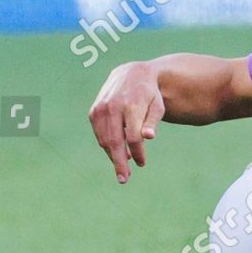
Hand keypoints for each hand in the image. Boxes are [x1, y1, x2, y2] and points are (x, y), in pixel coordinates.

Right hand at [89, 61, 165, 182]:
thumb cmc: (149, 94)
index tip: (142, 164)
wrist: (132, 73)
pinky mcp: (94, 111)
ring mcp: (101, 109)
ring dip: (113, 155)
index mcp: (132, 105)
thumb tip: (148, 138)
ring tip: (124, 164)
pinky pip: (99, 134)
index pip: (133, 137)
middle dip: (119, 163)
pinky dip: (107, 145)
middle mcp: (113, 106)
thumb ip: (152, 122)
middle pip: (115, 142)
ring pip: (105, 140)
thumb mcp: (157, 105)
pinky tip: (117, 150)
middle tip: (124, 179)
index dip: (138, 152)